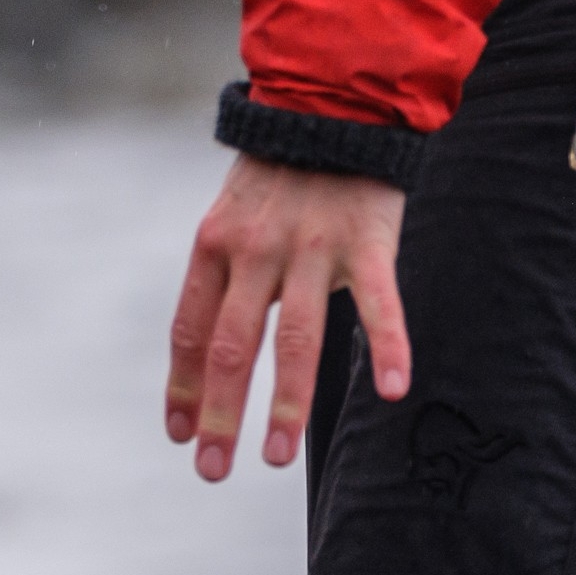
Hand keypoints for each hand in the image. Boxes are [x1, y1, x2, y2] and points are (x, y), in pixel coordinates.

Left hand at [164, 154, 411, 485]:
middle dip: (221, 414)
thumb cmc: (278, 175)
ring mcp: (311, 247)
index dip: (183, 387)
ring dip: (286, 405)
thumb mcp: (230, 218)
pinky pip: (378, 303)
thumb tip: (201, 358)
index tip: (181, 438)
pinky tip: (394, 389)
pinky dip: (388, 346)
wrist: (331, 102)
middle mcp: (256, 250)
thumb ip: (220, 280)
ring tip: (275, 458)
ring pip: (295, 338)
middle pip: (234, 346)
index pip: (191, 330)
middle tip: (213, 471)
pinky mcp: (365, 240)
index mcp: (214, 246)